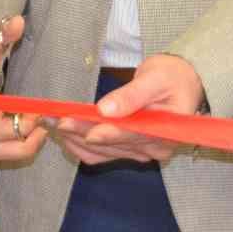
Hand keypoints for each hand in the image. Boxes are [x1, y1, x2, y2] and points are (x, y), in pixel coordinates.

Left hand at [51, 54, 204, 164]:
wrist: (182, 84)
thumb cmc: (172, 77)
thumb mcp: (155, 79)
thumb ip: (132, 96)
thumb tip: (106, 109)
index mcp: (167, 131)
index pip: (133, 135)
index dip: (108, 134)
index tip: (86, 132)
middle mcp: (154, 148)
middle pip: (113, 144)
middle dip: (81, 132)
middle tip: (53, 120)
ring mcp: (141, 152)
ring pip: (103, 152)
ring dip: (75, 140)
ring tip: (50, 123)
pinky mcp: (129, 150)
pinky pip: (102, 154)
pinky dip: (81, 145)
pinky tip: (63, 135)